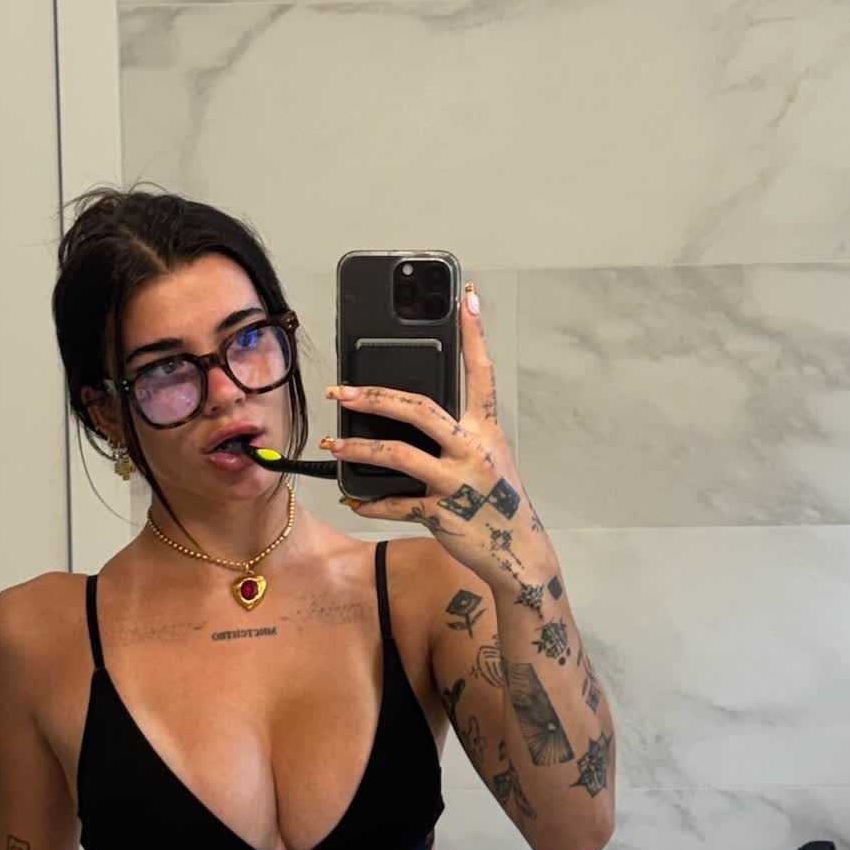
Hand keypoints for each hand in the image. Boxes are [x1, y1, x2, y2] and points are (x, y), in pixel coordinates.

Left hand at [320, 284, 543, 582]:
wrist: (518, 552)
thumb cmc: (498, 501)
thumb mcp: (487, 458)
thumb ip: (456, 435)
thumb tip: (410, 418)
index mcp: (485, 429)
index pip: (481, 372)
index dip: (475, 333)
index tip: (468, 297)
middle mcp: (472, 449)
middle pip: (418, 408)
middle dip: (374, 396)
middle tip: (340, 390)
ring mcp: (457, 481)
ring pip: (398, 453)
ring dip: (358, 448)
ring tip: (331, 444)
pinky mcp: (442, 513)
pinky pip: (397, 503)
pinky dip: (372, 503)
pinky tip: (355, 500)